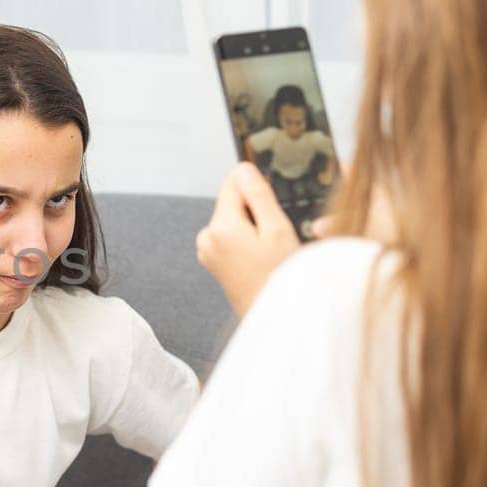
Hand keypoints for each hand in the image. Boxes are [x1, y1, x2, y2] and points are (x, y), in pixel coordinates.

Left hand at [195, 163, 301, 315]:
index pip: (232, 183)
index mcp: (220, 227)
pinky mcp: (212, 261)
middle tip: (275, 233)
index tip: (271, 195)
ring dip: (252, 225)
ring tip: (269, 248)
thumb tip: (243, 169)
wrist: (275, 317)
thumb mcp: (277, 229)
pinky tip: (260, 255)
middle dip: (255, 210)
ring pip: (233, 219)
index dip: (254, 184)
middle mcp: (207, 237)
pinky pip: (230, 236)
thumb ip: (258, 195)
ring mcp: (207, 251)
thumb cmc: (280, 277)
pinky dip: (246, 239)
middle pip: (232, 203)